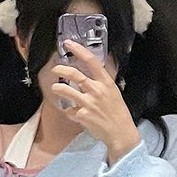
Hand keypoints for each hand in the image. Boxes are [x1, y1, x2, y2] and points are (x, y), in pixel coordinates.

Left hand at [53, 44, 141, 162]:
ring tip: (56, 88)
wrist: (121, 133)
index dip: (78, 50)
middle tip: (55, 69)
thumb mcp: (113, 92)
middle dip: (61, 69)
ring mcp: (88, 103)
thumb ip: (101, 82)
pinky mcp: (82, 115)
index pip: (91, 61)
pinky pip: (69, 110)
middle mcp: (96, 90)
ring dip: (57, 88)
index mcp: (106, 82)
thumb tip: (90, 72)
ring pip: (66, 90)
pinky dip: (69, 111)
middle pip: (74, 74)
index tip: (69, 44)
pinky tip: (73, 113)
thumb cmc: (118, 112)